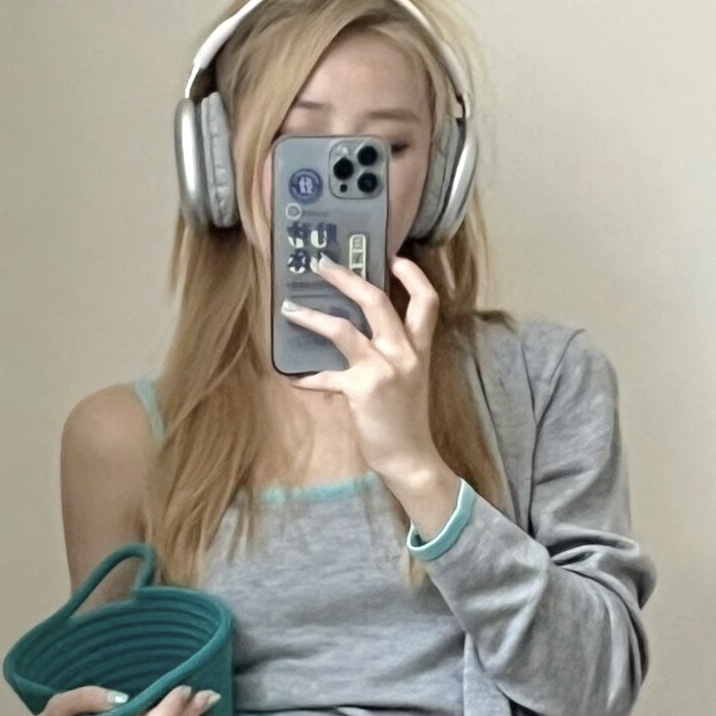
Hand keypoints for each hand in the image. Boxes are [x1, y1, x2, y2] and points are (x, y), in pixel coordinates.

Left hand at [284, 255, 457, 534]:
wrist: (410, 457)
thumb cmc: (406, 418)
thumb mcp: (409, 378)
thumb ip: (392, 353)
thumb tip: (358, 331)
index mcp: (419, 348)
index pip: (426, 301)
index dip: (412, 275)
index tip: (393, 257)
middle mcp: (404, 353)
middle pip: (376, 301)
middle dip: (346, 278)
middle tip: (321, 263)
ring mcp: (383, 369)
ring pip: (343, 329)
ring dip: (311, 317)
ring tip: (289, 308)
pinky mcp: (362, 390)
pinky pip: (326, 376)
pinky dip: (307, 377)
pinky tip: (293, 378)